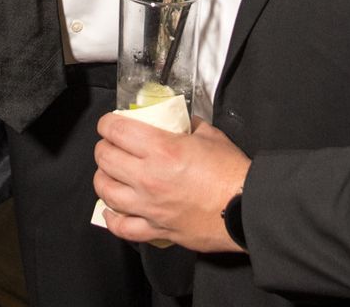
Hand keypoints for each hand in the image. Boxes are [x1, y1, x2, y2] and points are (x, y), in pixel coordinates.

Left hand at [94, 114, 249, 252]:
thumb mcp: (210, 135)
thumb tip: (177, 121)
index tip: (109, 124)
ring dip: (103, 179)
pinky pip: (122, 227)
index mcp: (162, 149)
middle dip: (103, 148)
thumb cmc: (232, 173)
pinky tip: (111, 209)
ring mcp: (150, 206)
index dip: (107, 123)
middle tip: (110, 146)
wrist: (247, 209)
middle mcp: (149, 177)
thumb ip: (187, 125)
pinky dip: (111, 218)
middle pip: (105, 159)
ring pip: (106, 191)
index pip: (116, 130)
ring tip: (109, 173)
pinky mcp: (157, 228)